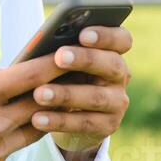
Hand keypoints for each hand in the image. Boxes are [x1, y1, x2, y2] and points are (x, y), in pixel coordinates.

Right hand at [0, 46, 71, 160]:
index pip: (31, 75)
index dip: (56, 62)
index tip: (74, 52)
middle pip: (43, 102)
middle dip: (60, 87)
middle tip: (76, 74)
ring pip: (36, 127)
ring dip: (44, 112)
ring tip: (51, 98)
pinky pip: (14, 146)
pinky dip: (15, 133)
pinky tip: (7, 126)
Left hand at [31, 25, 132, 153]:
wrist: (68, 115)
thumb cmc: (62, 76)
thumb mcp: (63, 61)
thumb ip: (61, 48)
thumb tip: (42, 40)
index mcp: (113, 51)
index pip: (121, 39)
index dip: (106, 35)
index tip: (83, 34)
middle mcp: (120, 75)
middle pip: (112, 64)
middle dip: (86, 59)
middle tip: (59, 57)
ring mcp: (118, 102)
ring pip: (96, 97)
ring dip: (66, 94)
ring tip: (39, 94)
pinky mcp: (109, 126)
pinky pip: (84, 123)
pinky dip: (59, 121)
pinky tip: (38, 118)